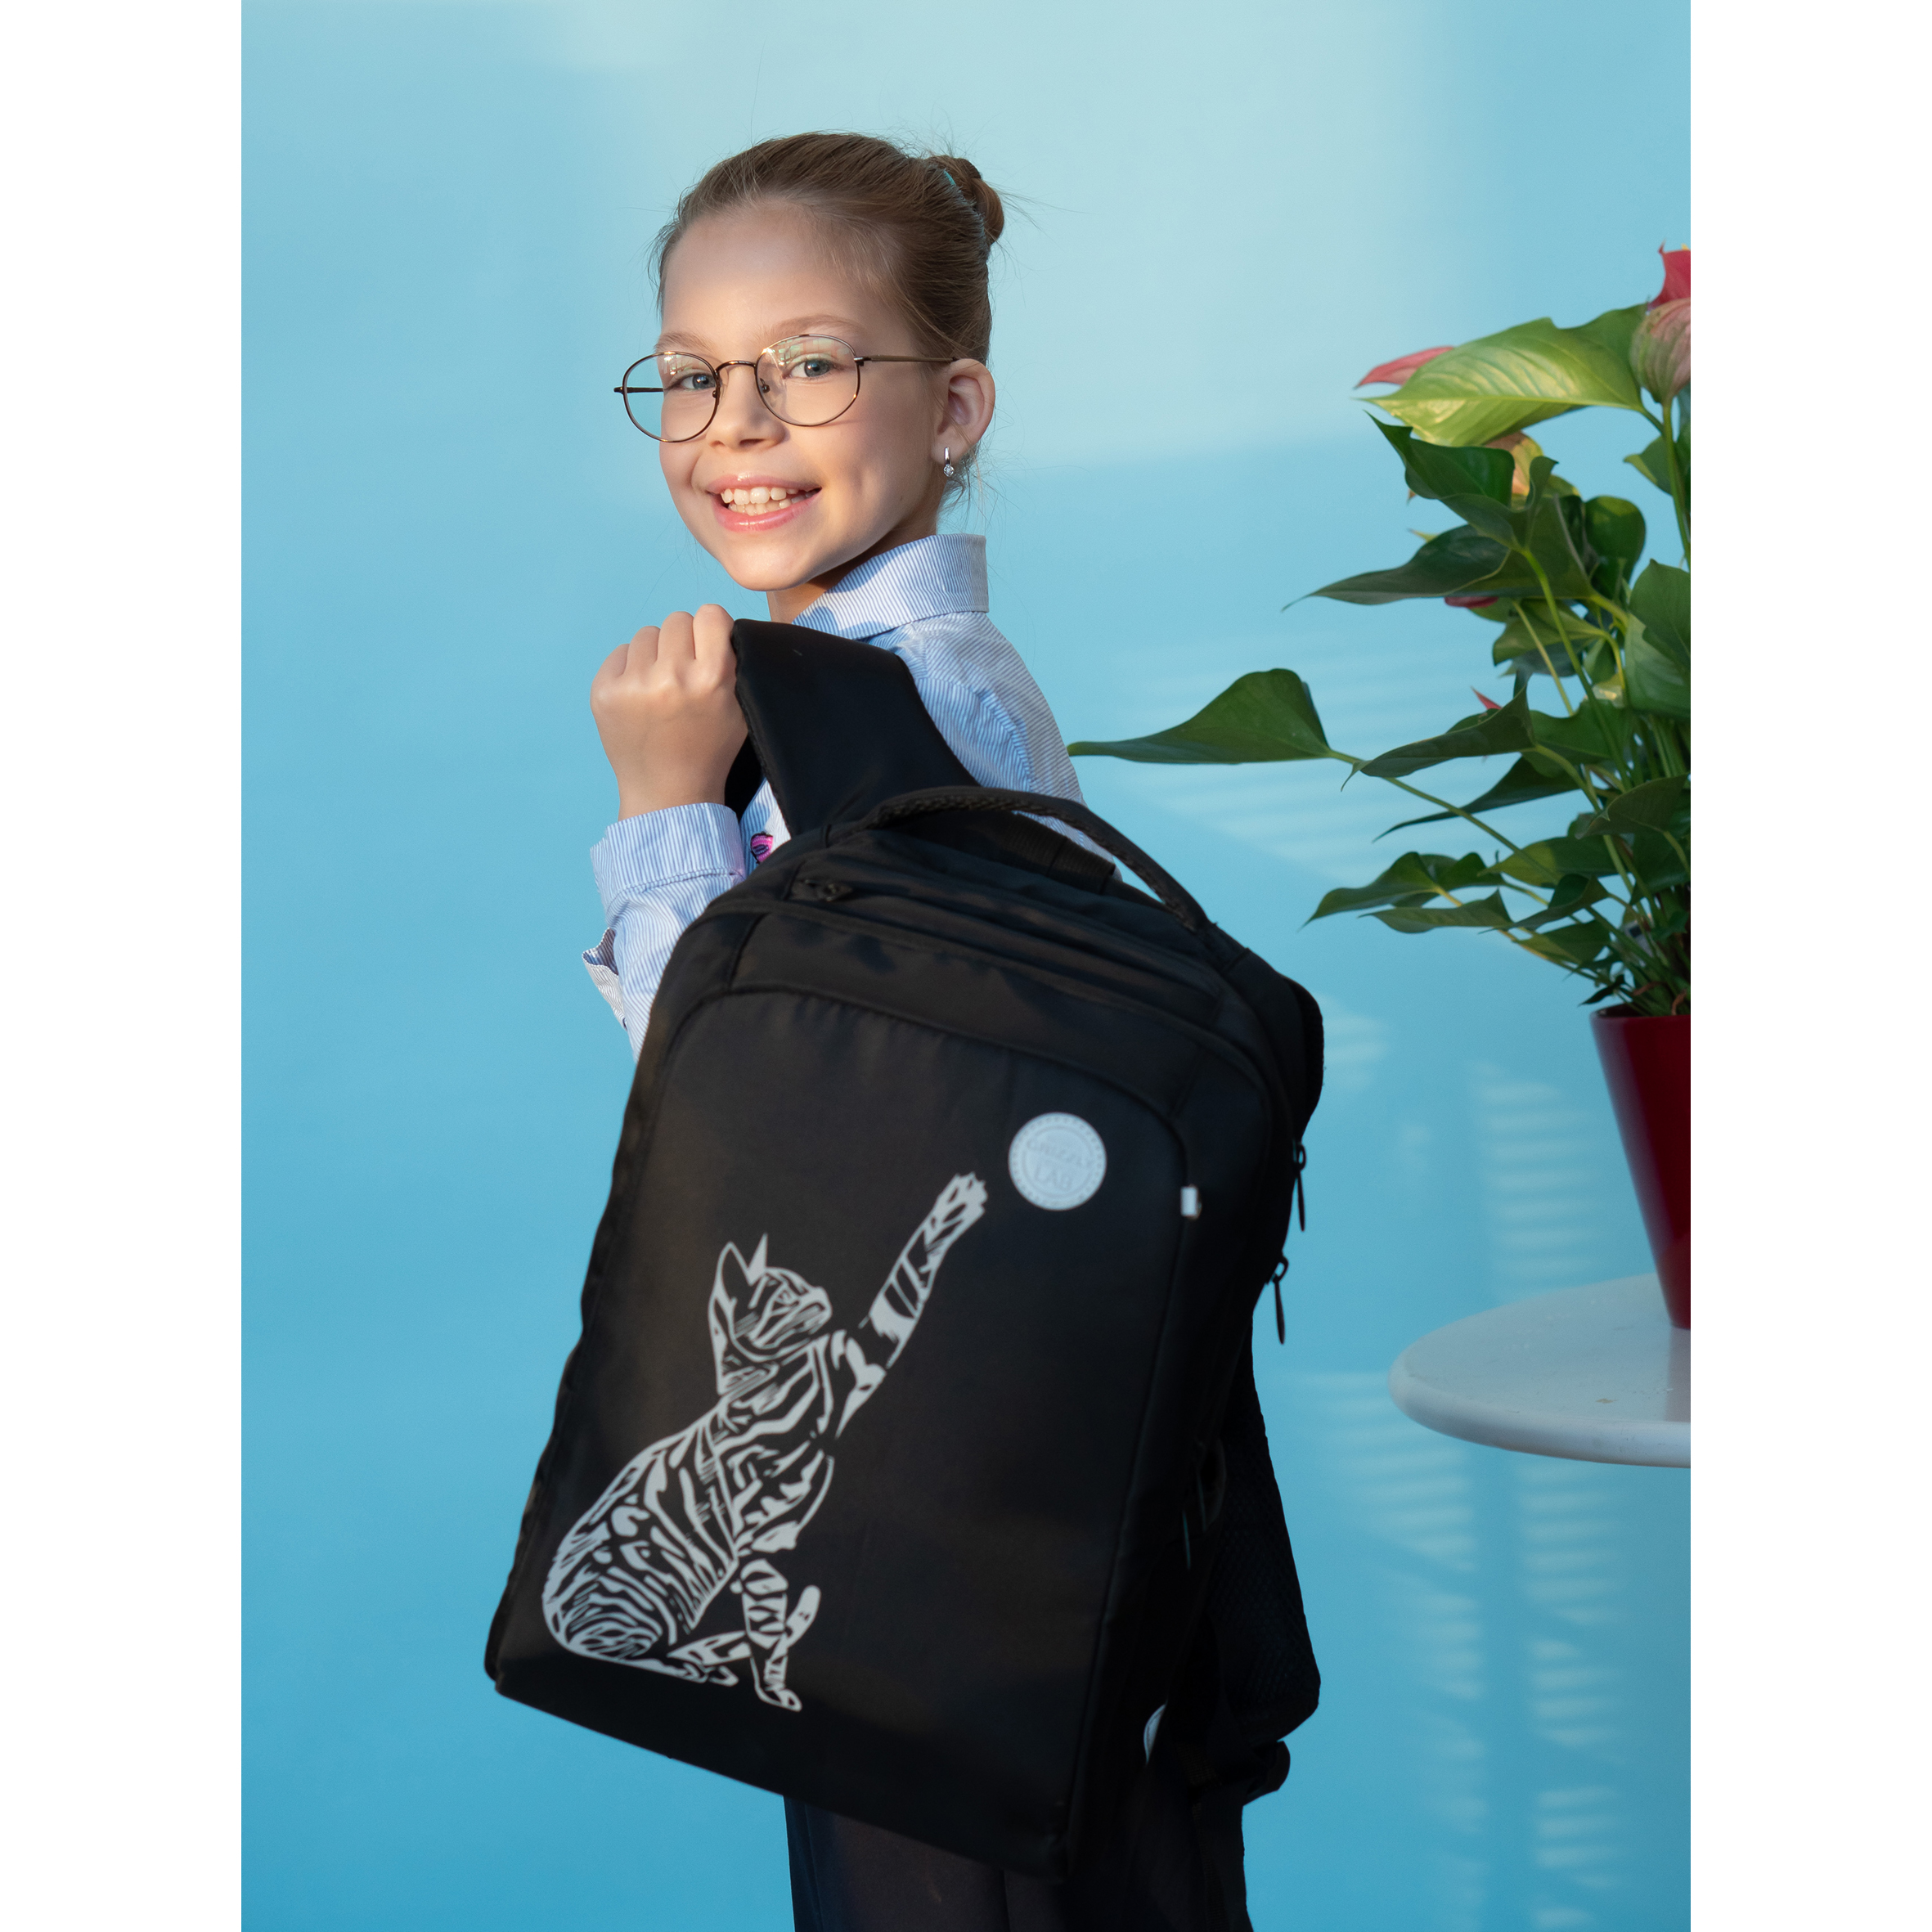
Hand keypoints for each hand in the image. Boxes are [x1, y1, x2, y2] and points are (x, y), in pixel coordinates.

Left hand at [590, 604, 746, 817]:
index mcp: (711, 678)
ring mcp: (633, 683)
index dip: (712, 629)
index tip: (708, 647)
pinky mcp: (604, 691)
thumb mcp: (739, 708)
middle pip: (677, 620)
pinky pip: (621, 653)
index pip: (711, 614)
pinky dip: (631, 669)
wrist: (669, 792)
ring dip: (655, 654)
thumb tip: (715, 627)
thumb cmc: (709, 749)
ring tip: (659, 687)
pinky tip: (639, 697)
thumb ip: (731, 664)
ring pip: (647, 634)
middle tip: (682, 672)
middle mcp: (671, 676)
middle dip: (683, 642)